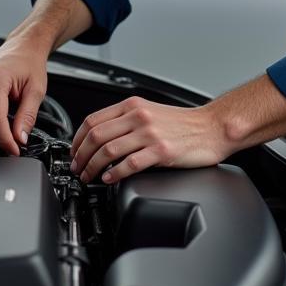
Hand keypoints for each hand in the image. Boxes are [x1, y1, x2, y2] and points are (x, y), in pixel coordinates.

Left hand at [69, 96, 226, 184]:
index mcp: (132, 105)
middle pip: (97, 136)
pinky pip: (130, 164)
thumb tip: (100, 137)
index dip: (78, 139)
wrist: (211, 127)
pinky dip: (114, 174)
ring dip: (93, 167)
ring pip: (108, 151)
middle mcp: (139, 116)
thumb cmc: (182, 123)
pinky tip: (109, 179)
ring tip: (89, 177)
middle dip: (81, 156)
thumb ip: (126, 120)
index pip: (93, 120)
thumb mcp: (149, 111)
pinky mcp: (161, 151)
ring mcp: (149, 133)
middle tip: (77, 169)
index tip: (74, 153)